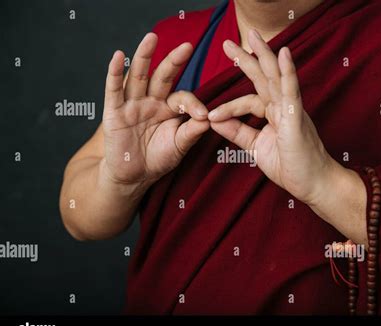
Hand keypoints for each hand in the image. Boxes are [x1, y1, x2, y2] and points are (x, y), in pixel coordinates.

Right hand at [102, 33, 208, 187]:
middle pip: (163, 77)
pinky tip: (119, 56)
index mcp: (169, 108)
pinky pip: (114, 90)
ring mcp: (132, 104)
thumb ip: (192, 132)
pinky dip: (115, 73)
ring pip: (139, 76)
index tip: (203, 116)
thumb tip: (209, 119)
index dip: (193, 105)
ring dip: (144, 56)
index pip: (182, 98)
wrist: (134, 176)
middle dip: (174, 62)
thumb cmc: (158, 159)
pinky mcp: (114, 112)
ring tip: (152, 37)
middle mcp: (151, 101)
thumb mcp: (179, 146)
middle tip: (187, 46)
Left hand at [209, 29, 334, 205]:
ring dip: (264, 55)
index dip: (229, 106)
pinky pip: (291, 92)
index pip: (249, 100)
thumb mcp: (256, 147)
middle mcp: (283, 107)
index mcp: (274, 114)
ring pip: (276, 77)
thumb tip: (214, 120)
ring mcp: (292, 110)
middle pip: (263, 77)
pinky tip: (282, 54)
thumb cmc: (290, 166)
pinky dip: (287, 72)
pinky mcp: (297, 118)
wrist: (313, 184)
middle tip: (228, 41)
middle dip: (246, 58)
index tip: (211, 115)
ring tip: (251, 35)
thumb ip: (237, 132)